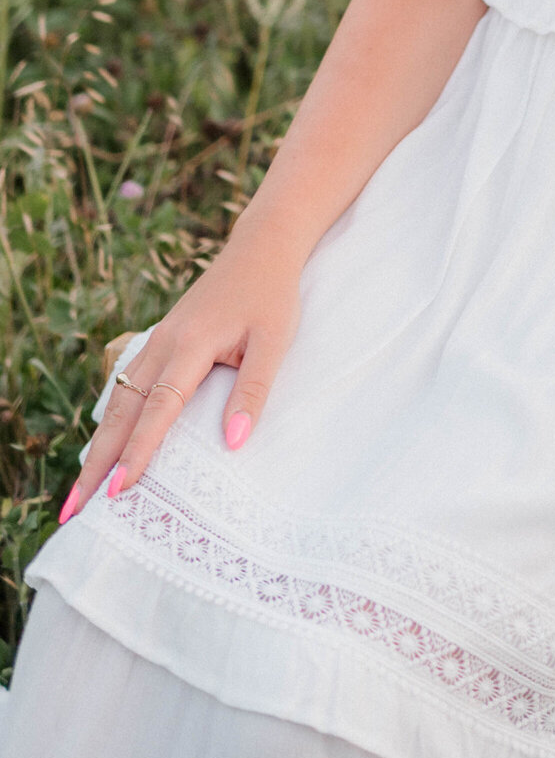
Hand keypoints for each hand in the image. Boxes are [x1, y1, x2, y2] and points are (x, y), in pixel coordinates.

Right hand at [59, 236, 301, 521]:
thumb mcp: (275, 341)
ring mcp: (157, 340)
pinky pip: (126, 385)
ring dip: (99, 444)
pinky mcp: (159, 341)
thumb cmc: (271, 296)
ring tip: (81, 489)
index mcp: (191, 342)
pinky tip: (105, 446)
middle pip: (123, 409)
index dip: (139, 450)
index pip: (159, 407)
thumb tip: (234, 442)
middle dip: (98, 459)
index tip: (118, 490)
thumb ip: (253, 390)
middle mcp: (164, 343)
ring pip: (118, 398)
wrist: (260, 249)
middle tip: (76, 507)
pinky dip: (111, 420)